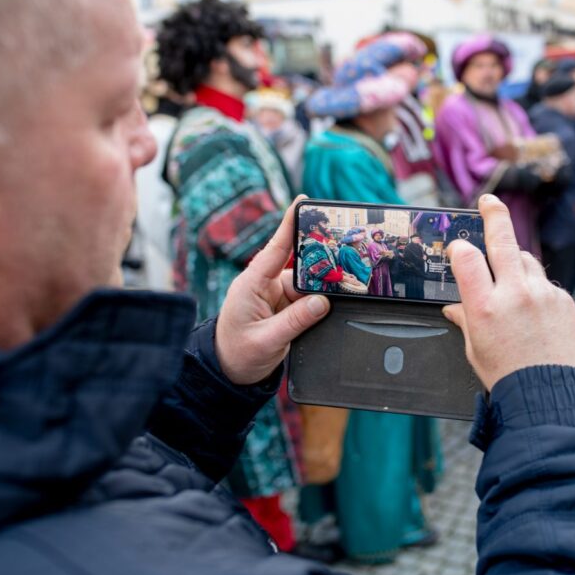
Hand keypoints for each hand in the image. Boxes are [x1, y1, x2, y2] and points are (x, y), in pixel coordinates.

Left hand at [215, 196, 330, 384]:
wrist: (228, 372)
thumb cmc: (237, 354)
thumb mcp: (266, 341)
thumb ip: (295, 322)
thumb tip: (322, 303)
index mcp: (252, 284)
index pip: (276, 248)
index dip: (290, 224)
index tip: (303, 202)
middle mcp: (265, 284)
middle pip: (300, 263)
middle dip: (322, 260)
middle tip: (346, 254)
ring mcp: (276, 295)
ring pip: (309, 283)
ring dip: (324, 286)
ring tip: (345, 286)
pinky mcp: (285, 308)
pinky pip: (309, 298)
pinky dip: (322, 299)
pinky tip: (335, 301)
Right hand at [442, 195, 574, 389]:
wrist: (551, 396)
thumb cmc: (509, 376)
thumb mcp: (476, 349)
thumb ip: (466, 320)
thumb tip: (454, 307)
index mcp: (484, 308)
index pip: (466, 257)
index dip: (460, 248)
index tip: (459, 248)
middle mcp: (514, 295)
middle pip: (502, 240)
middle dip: (494, 215)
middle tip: (489, 203)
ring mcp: (542, 295)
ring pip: (526, 259)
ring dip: (516, 261)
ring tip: (510, 281)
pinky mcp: (564, 301)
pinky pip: (546, 284)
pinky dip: (537, 290)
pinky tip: (533, 312)